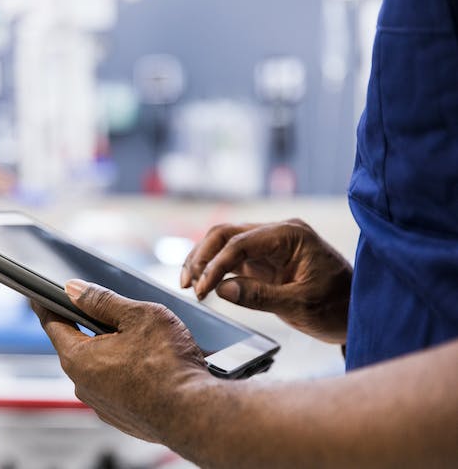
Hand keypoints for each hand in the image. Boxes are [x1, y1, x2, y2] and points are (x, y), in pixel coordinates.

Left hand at [32, 280, 210, 443]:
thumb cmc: (169, 364)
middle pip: (78, 345)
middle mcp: (84, 385)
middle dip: (91, 326)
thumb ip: (102, 300)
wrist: (195, 413)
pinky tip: (150, 365)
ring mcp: (102, 404)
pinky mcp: (121, 417)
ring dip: (113, 350)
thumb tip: (74, 289)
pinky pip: (115, 386)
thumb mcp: (137, 315)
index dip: (46, 304)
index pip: (52, 324)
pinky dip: (127, 372)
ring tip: (143, 341)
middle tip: (114, 312)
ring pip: (99, 366)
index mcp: (79, 358)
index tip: (38, 295)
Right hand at [181, 219, 351, 343]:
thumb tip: (222, 289)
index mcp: (290, 235)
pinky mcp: (264, 259)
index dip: (215, 265)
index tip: (201, 290)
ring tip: (188, 285)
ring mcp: (269, 245)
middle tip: (187, 285)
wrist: (358, 312)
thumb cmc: (338, 306)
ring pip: (223, 243)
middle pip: (226, 234)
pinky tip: (202, 284)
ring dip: (203, 261)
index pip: (241, 242)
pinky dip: (214, 269)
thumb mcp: (301, 305)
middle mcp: (277, 233)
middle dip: (202, 257)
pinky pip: (231, 258)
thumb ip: (260, 296)